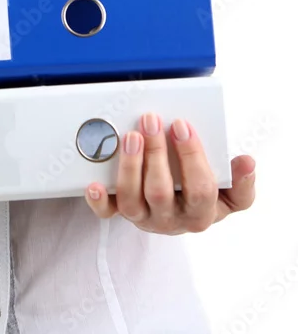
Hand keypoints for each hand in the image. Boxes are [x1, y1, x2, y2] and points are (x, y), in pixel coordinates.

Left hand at [84, 112, 255, 234]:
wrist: (180, 213)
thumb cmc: (202, 194)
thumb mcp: (229, 192)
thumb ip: (240, 181)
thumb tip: (247, 162)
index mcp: (202, 213)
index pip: (200, 189)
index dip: (192, 156)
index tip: (182, 125)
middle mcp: (172, 219)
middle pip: (161, 192)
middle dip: (156, 154)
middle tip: (151, 120)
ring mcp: (145, 218)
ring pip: (133, 201)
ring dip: (130, 167)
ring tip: (130, 136)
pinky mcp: (123, 214)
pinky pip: (108, 214)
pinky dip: (99, 201)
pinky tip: (94, 184)